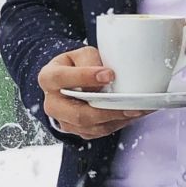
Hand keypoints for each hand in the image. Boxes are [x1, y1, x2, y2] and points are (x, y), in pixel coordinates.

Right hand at [37, 46, 152, 139]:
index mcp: (48, 78)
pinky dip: (117, 124)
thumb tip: (106, 78)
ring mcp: (64, 121)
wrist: (70, 82)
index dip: (85, 77)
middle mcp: (52, 103)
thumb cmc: (77, 65)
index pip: (62, 78)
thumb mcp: (81, 54)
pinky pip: (98, 132)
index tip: (109, 74)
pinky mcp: (77, 131)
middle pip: (78, 114)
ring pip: (91, 127)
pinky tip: (131, 115)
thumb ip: (90, 61)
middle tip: (128, 103)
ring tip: (137, 110)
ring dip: (116, 120)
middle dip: (106, 110)